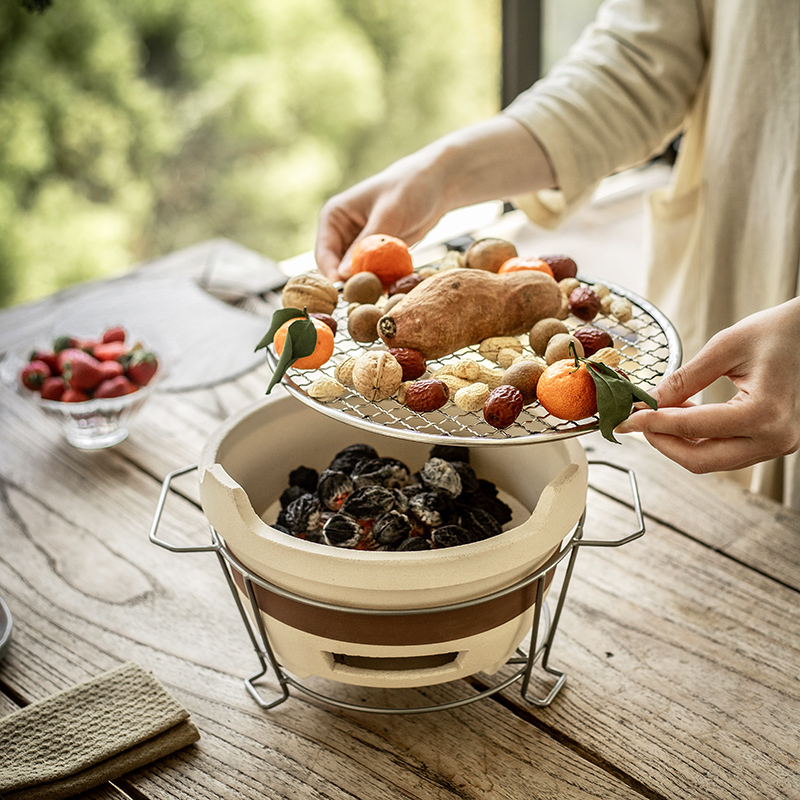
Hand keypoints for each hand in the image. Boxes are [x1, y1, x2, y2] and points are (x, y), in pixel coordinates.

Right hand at [314, 148, 449, 281]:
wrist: (435, 185)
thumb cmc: (409, 189)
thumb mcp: (388, 215)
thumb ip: (367, 244)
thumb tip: (344, 274)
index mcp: (334, 217)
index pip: (324, 253)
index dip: (332, 275)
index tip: (347, 290)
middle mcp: (341, 233)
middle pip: (337, 269)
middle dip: (351, 283)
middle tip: (369, 295)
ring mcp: (358, 245)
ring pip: (355, 274)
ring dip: (368, 284)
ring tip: (385, 289)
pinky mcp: (375, 254)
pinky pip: (373, 274)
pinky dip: (381, 280)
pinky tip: (394, 283)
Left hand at [616, 297, 799, 471]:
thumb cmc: (780, 331)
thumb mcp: (725, 348)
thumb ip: (683, 379)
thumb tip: (646, 400)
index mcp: (764, 413)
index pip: (691, 427)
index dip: (651, 423)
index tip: (623, 419)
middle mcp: (775, 438)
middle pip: (699, 460)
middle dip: (661, 441)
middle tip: (637, 420)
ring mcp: (777, 445)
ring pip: (711, 460)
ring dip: (678, 441)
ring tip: (660, 411)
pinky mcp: (773, 443)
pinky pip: (726, 451)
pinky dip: (698, 438)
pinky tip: (684, 414)